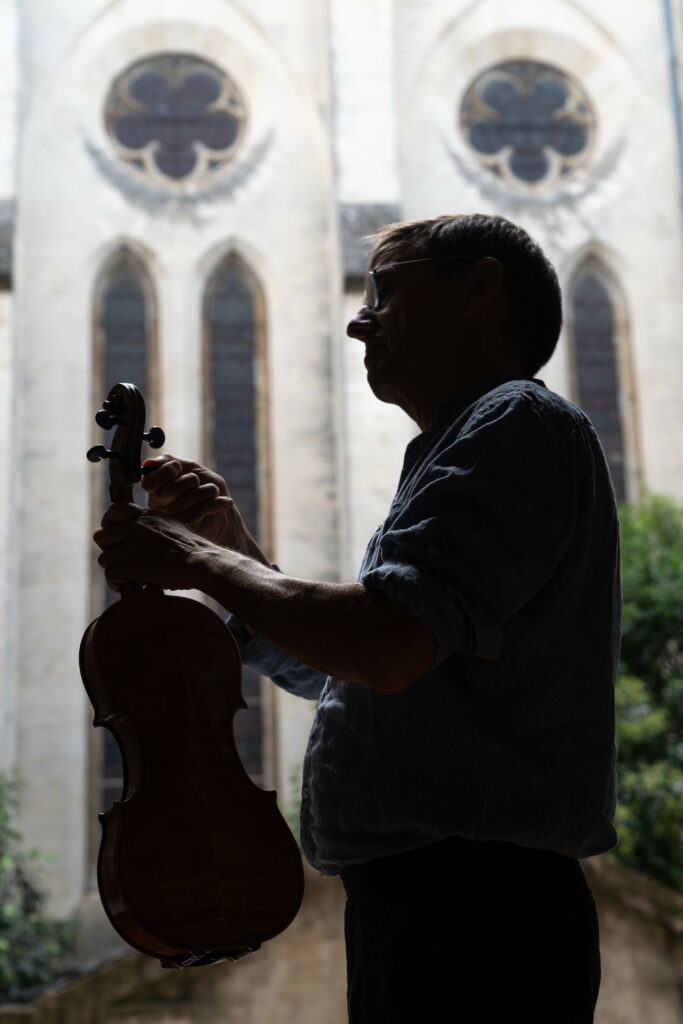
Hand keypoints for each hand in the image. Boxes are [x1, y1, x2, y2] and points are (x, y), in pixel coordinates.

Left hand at [93, 502, 212, 591]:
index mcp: (145, 516)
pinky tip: (126, 586)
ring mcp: (132, 547)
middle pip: (100, 536)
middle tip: (121, 559)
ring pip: (104, 559)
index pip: (112, 511)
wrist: (201, 562)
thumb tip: (143, 531)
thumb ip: (153, 524)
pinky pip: (110, 574)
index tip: (116, 537)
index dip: (109, 524)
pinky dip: (115, 583)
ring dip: (114, 569)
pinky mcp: (131, 566)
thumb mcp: (171, 524)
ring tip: (126, 576)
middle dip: (109, 549)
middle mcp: (135, 528)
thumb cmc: (192, 548)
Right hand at [141, 455, 268, 564]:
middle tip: (197, 480)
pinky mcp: (188, 529)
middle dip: (190, 480)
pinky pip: (201, 512)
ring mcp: (172, 520)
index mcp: (155, 490)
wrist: (223, 508)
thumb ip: (169, 462)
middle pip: (170, 490)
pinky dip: (217, 503)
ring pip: (189, 500)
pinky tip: (225, 502)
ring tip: (214, 491)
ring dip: (208, 490)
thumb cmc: (204, 484)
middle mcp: (159, 506)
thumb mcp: (189, 467)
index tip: (177, 466)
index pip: (149, 482)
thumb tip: (148, 463)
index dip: (164, 472)